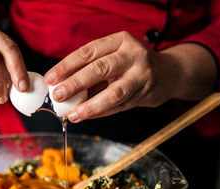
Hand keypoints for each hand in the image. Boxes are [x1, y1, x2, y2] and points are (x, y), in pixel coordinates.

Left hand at [44, 31, 216, 122]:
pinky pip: (119, 106)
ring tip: (72, 115)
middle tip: (58, 96)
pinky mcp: (145, 94)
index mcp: (120, 40)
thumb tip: (60, 86)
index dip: (67, 65)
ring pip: (113, 93)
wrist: (168, 73)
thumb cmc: (131, 64)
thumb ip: (90, 69)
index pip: (88, 52)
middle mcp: (133, 55)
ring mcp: (142, 75)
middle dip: (75, 84)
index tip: (51, 79)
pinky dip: (100, 112)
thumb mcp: (113, 56)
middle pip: (100, 69)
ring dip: (90, 106)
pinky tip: (86, 116)